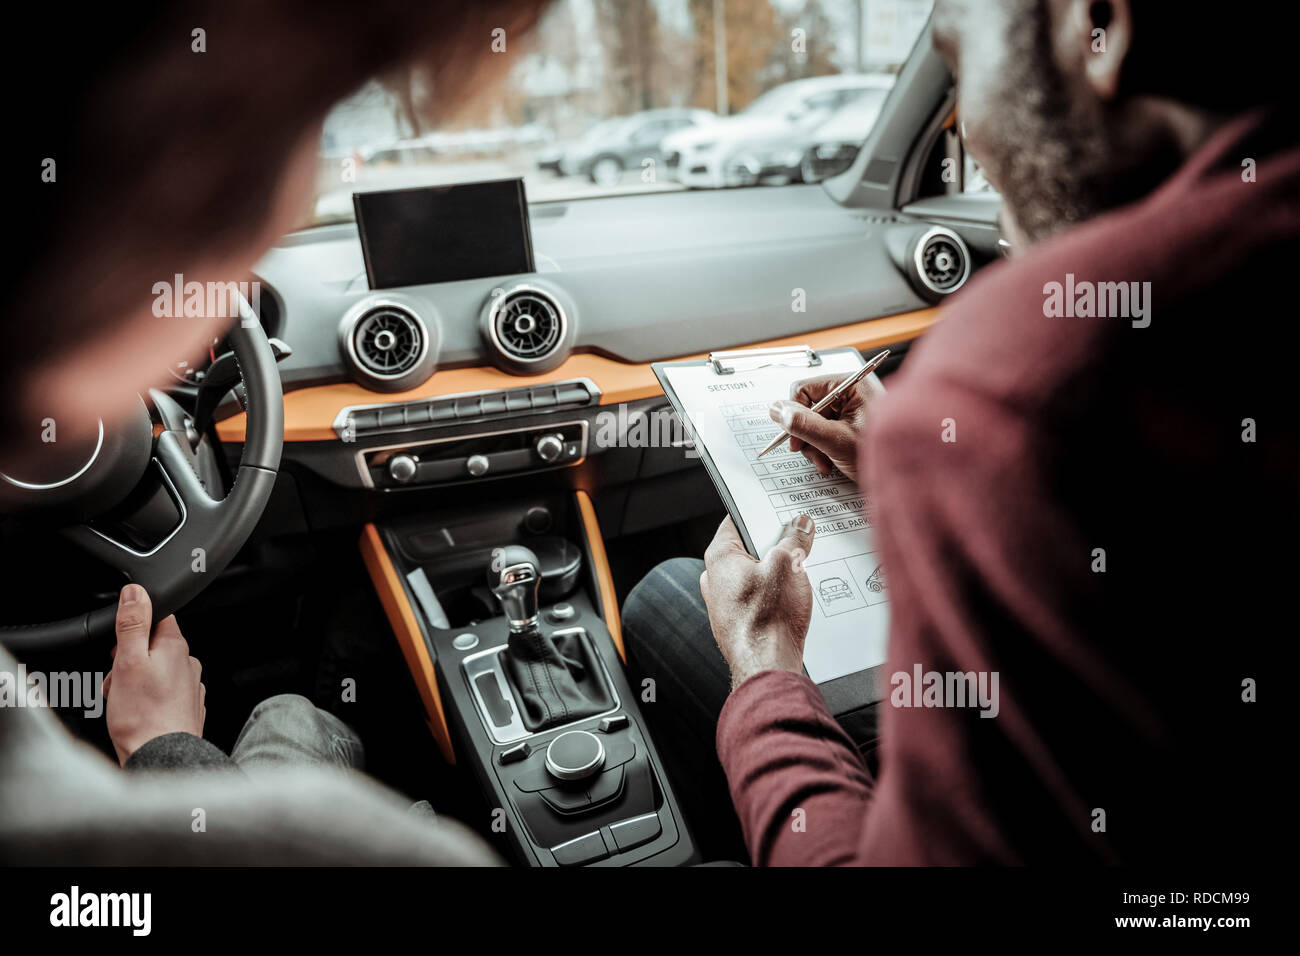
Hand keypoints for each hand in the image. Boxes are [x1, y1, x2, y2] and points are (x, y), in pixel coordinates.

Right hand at [103, 584, 205, 765]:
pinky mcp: (185, 707)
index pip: (158, 617)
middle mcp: (188, 664)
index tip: (120, 644)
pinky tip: (134, 712)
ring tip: (123, 700)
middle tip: (117, 679)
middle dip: (128, 660)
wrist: (160, 756)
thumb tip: (136, 592)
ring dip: (132, 681)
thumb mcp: (129, 661)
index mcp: (177, 647)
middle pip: (151, 646)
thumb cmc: (143, 715)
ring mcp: (189, 686)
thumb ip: (133, 624)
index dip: (133, 626)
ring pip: (153, 671)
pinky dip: (143, 698)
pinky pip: (159, 693)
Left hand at [700, 515, 815, 689]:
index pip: (737, 520)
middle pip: (748, 548)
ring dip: (777, 571)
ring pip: (755, 573)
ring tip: (799, 573)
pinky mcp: (739, 621)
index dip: (760, 511)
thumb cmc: (768, 618)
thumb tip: (800, 525)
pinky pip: (758, 597)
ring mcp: (726, 602)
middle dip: (774, 544)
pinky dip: (775, 593)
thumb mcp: (789, 565)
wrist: (766, 665)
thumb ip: (794, 540)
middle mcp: (716, 578)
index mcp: (720, 556)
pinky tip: (793, 599)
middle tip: (798, 541)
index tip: (780, 509)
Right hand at [768, 372, 881, 481]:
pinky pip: (824, 431)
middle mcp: (850, 393)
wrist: (906, 476)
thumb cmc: (884, 455)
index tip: (795, 440)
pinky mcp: (849, 424)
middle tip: (815, 454)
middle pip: (807, 408)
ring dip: (814, 446)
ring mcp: (850, 410)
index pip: (803, 389)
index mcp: (851, 385)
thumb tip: (777, 410)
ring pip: (813, 423)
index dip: (794, 415)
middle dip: (807, 435)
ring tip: (825, 461)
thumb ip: (804, 425)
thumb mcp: (836, 440)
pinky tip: (830, 461)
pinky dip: (822, 448)